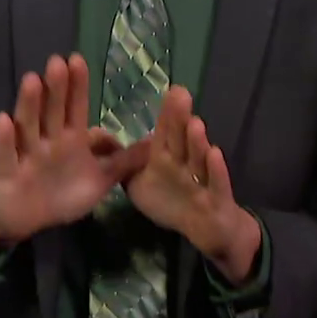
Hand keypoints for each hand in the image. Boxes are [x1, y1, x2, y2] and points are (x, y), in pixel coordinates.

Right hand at [0, 54, 147, 250]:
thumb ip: (123, 162)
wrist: (27, 221)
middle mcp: (47, 142)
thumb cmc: (62, 195)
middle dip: (56, 88)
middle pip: (52, 112)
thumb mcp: (99, 180)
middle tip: (57, 62)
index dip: (76, 86)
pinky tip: (3, 119)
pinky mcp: (9, 174)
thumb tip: (153, 142)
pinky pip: (6, 155)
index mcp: (69, 141)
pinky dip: (4, 139)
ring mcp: (26, 156)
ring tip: (32, 80)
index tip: (77, 60)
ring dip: (30, 104)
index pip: (75, 108)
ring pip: (28, 127)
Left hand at [122, 86, 259, 281]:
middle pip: (182, 140)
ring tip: (194, 123)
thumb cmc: (173, 201)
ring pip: (199, 159)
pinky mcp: (216, 198)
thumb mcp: (140, 184)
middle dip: (180, 119)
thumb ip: (124, 164)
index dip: (167, 114)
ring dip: (196, 141)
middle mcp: (186, 164)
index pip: (166, 133)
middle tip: (180, 94)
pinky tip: (215, 153)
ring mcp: (202, 180)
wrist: (206, 227)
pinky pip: (217, 183)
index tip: (170, 90)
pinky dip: (216, 169)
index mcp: (168, 159)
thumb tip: (100, 140)